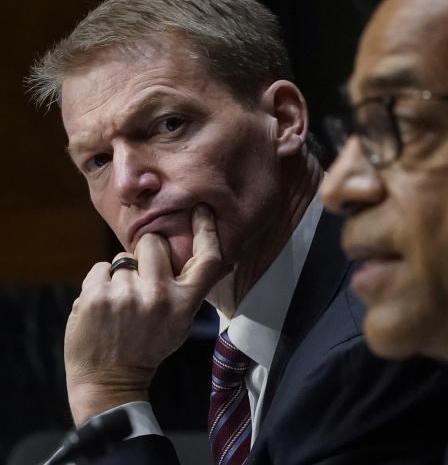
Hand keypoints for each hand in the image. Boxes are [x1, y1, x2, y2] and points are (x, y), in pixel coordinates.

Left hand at [64, 204, 227, 424]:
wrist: (109, 380)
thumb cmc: (149, 347)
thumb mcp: (181, 322)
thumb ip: (188, 289)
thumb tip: (209, 253)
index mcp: (184, 304)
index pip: (207, 258)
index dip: (207, 230)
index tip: (200, 210)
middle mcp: (157, 296)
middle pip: (154, 243)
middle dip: (147, 252)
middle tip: (142, 277)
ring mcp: (124, 295)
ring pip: (123, 258)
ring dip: (121, 274)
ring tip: (120, 302)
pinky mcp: (94, 296)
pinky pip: (100, 268)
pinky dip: (100, 282)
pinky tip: (103, 305)